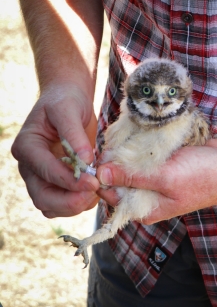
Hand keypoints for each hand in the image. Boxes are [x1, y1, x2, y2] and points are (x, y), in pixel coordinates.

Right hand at [11, 86, 100, 217]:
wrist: (69, 100)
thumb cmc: (67, 101)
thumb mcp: (69, 109)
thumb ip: (74, 134)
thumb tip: (85, 161)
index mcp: (27, 146)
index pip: (44, 171)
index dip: (69, 180)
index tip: (93, 182)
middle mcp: (30, 166)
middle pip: (42, 197)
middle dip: (69, 201)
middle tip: (94, 193)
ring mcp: (41, 177)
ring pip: (51, 206)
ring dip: (75, 206)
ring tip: (98, 191)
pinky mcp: (56, 183)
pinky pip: (63, 205)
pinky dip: (80, 204)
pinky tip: (97, 192)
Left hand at [96, 139, 216, 222]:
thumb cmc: (203, 177)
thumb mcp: (165, 178)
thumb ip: (132, 178)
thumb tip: (100, 175)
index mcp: (146, 208)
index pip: (111, 195)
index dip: (102, 176)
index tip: (101, 155)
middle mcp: (149, 196)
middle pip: (120, 178)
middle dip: (116, 160)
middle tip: (116, 140)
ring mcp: (157, 179)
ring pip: (132, 164)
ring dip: (129, 150)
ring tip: (127, 134)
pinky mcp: (165, 164)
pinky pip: (146, 155)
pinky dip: (142, 144)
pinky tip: (140, 133)